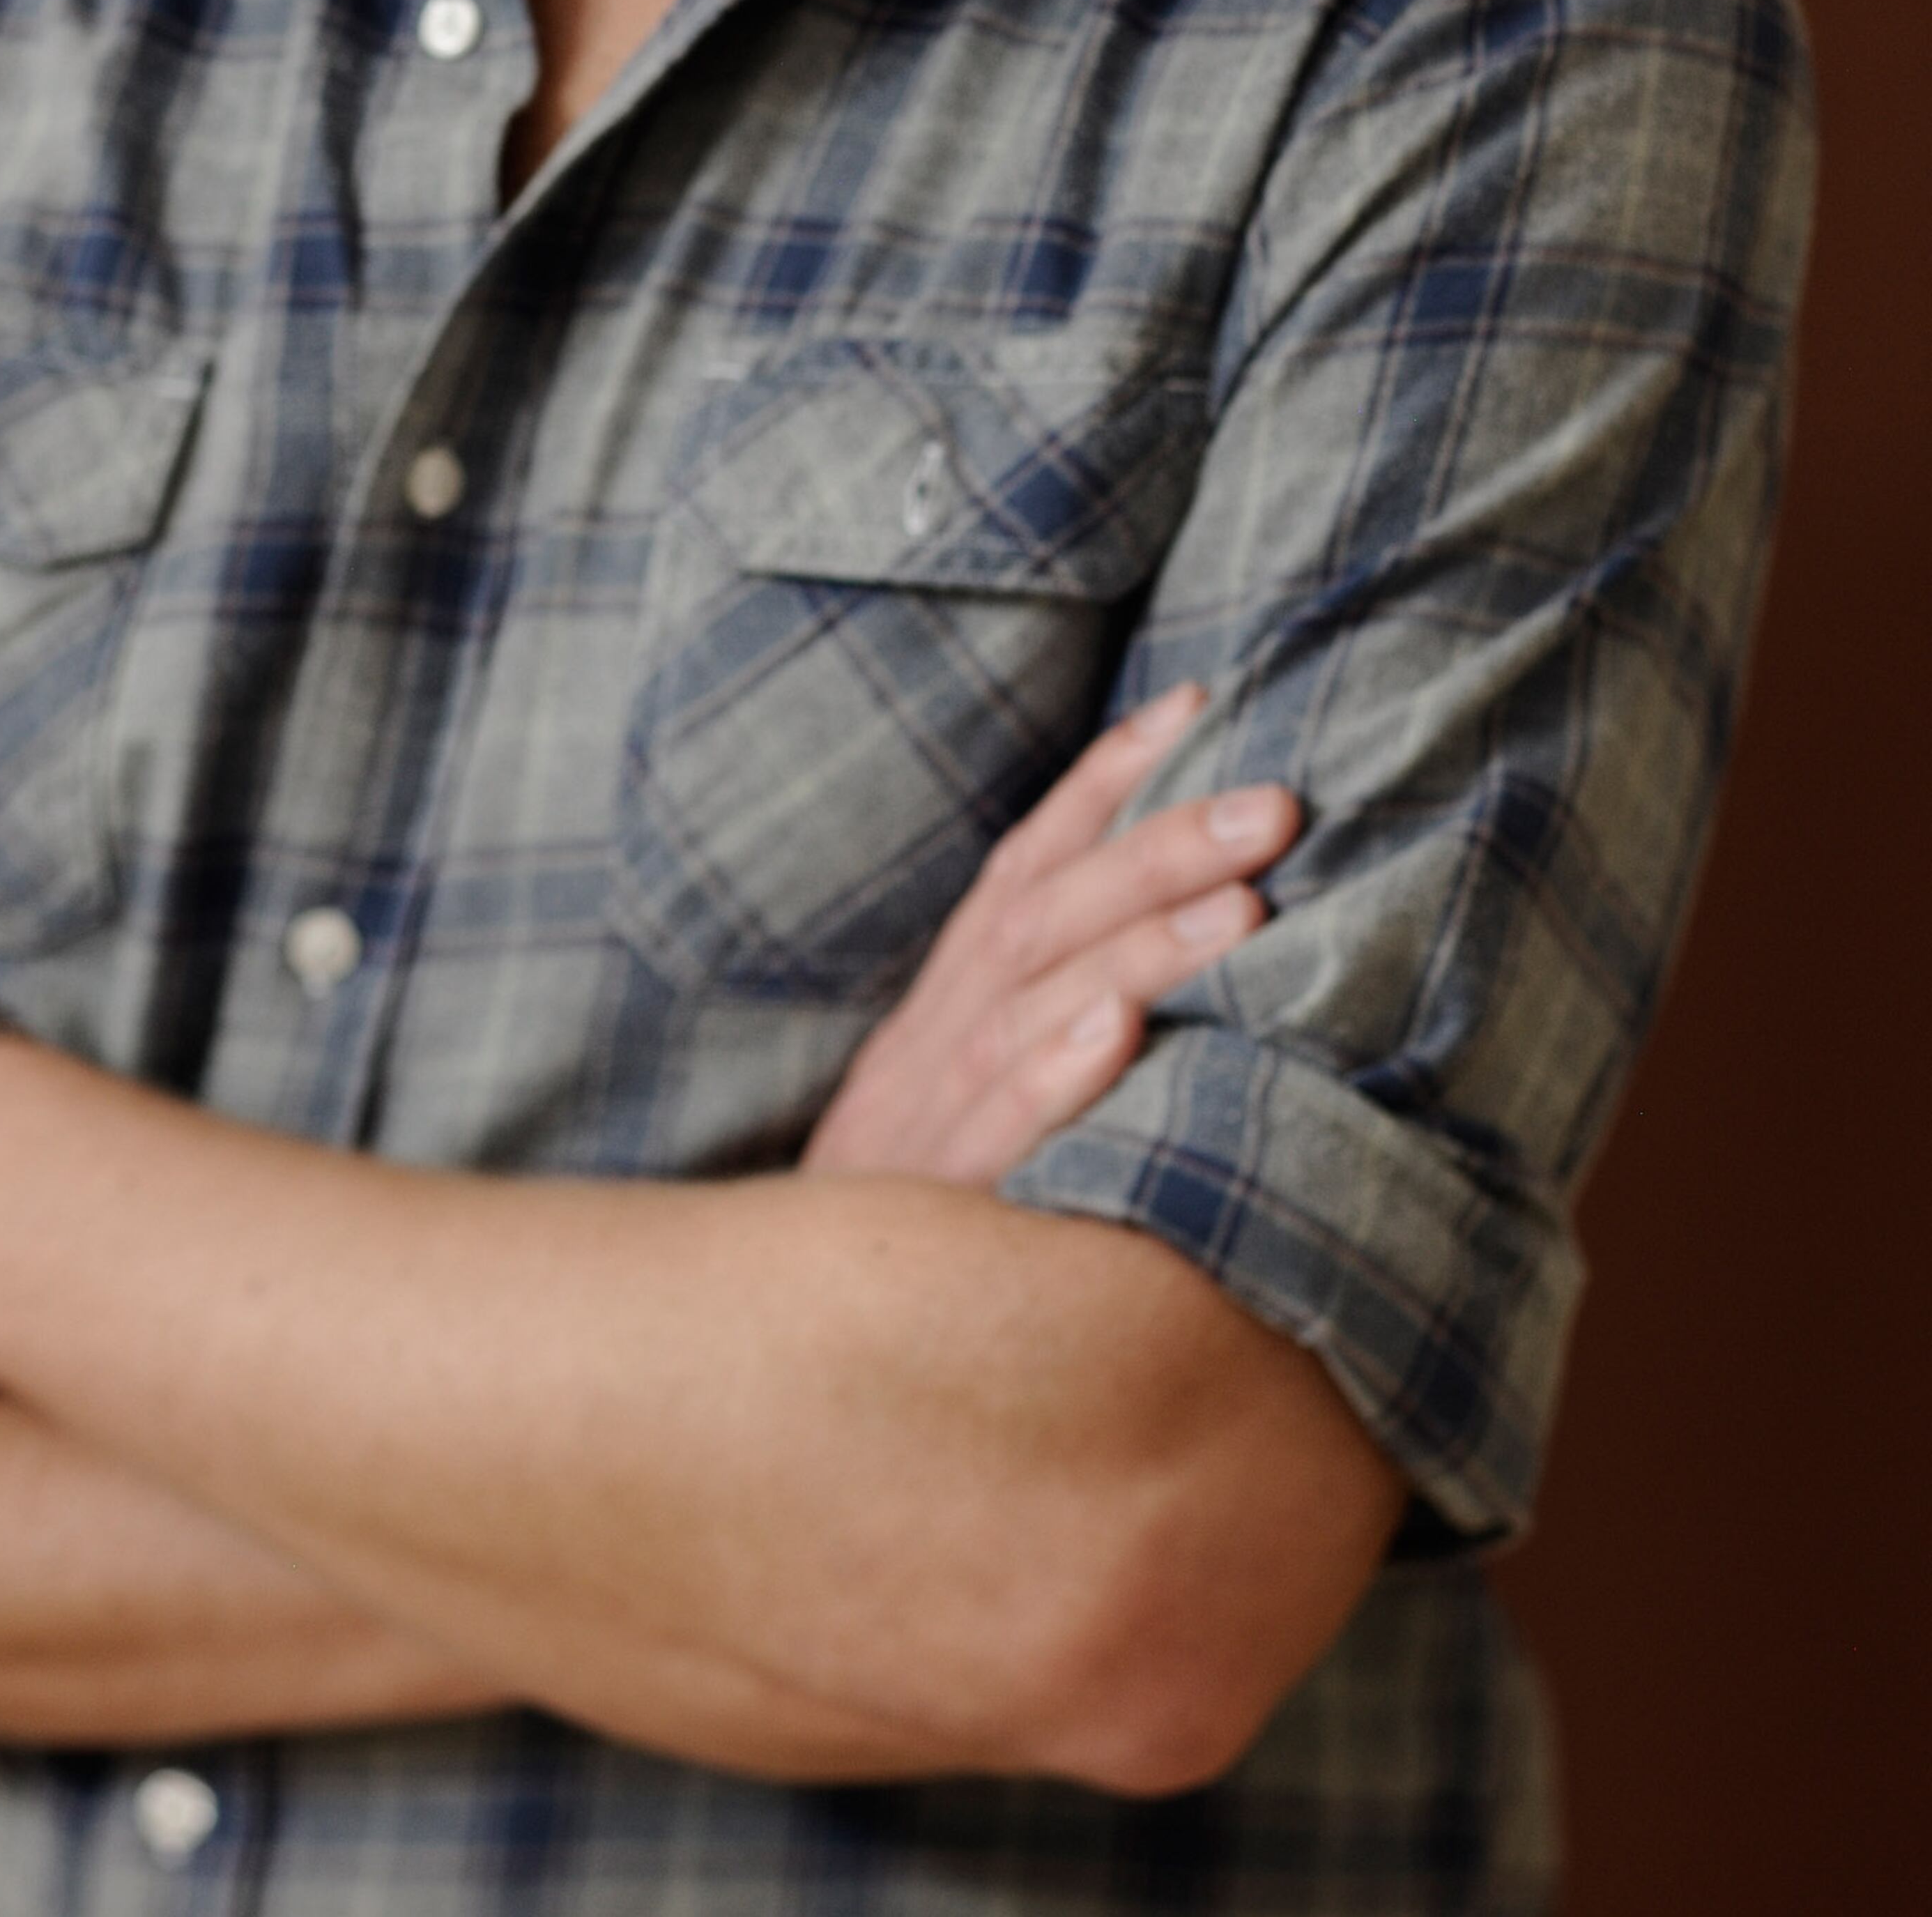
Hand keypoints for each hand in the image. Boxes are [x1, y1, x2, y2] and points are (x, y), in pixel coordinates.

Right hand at [802, 685, 1299, 1188]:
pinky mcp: (940, 1205)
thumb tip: (1169, 942)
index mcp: (949, 1001)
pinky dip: (1053, 1077)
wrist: (775, 1342)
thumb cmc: (916, 1206)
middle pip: (1048, 915)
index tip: (1195, 706)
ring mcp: (932, 1117)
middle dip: (1160, 848)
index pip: (1027, 862)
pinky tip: (1118, 1035)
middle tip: (1273, 805)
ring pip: (1035, 1006)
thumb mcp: (959, 1090)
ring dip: (1138, 948)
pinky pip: (997, 1132)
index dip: (1106, 780)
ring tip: (1241, 909)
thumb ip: (1039, 1012)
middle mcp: (938, 1036)